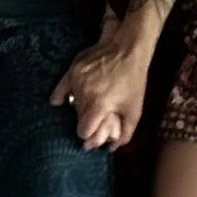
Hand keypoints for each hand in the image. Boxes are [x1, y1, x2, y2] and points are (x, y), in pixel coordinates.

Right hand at [49, 24, 152, 150]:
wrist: (128, 48)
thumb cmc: (133, 81)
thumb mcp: (134, 110)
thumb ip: (124, 134)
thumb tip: (109, 149)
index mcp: (98, 105)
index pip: (82, 131)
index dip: (90, 134)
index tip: (95, 131)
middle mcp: (83, 93)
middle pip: (77, 118)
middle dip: (87, 120)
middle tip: (97, 115)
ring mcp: (76, 80)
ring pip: (71, 104)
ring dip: (80, 107)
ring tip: (92, 101)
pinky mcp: (73, 69)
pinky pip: (61, 88)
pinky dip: (62, 95)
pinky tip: (62, 101)